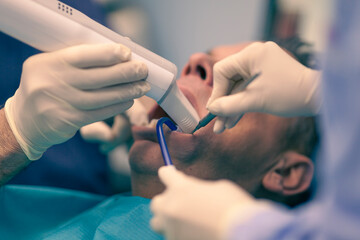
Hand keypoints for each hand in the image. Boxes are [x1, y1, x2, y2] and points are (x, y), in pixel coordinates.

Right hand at [5, 43, 149, 159]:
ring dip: (127, 92)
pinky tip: (129, 101)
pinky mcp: (68, 121)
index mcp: (49, 62)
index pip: (83, 55)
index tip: (128, 53)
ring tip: (142, 87)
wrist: (26, 120)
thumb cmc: (48, 86)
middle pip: (98, 77)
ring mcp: (60, 103)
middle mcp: (52, 82)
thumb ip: (82, 58)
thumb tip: (121, 49)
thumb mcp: (55, 67)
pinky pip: (99, 113)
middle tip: (143, 70)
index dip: (108, 54)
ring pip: (102, 97)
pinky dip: (117, 106)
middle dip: (125, 73)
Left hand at [150, 166, 270, 239]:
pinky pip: (170, 236)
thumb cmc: (234, 207)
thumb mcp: (218, 188)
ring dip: (167, 220)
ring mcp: (171, 227)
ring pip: (157, 223)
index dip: (168, 173)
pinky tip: (193, 232)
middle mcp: (171, 207)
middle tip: (180, 202)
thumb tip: (191, 190)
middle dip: (167, 201)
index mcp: (181, 188)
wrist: (242, 233)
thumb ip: (198, 187)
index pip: (166, 175)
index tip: (169, 173)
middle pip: (156, 202)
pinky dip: (179, 234)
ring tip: (182, 221)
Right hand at [207, 41, 320, 132]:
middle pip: (229, 80)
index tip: (214, 111)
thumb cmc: (288, 95)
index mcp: (251, 54)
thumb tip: (211, 108)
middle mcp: (255, 55)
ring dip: (232, 107)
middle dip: (224, 104)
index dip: (216, 92)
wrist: (318, 98)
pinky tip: (233, 120)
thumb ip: (229, 105)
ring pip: (239, 88)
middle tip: (216, 124)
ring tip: (223, 128)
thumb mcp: (255, 101)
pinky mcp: (267, 75)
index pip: (222, 71)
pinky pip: (249, 89)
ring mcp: (261, 65)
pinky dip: (243, 103)